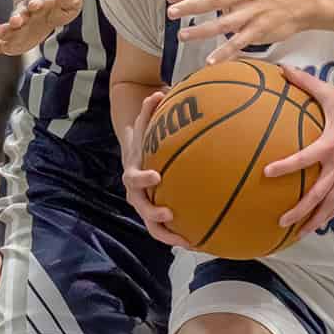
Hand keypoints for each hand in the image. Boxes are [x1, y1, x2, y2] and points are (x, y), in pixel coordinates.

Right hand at [0, 0, 82, 56]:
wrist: (37, 1)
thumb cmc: (57, 5)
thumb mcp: (71, 0)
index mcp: (42, 3)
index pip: (41, 1)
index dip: (37, 3)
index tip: (33, 4)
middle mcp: (27, 13)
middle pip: (21, 14)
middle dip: (18, 17)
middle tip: (15, 21)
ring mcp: (17, 24)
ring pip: (9, 27)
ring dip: (4, 30)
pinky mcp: (12, 36)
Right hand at [120, 96, 189, 247]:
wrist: (135, 157)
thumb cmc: (145, 140)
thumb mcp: (145, 125)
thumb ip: (149, 111)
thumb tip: (160, 92)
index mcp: (133, 173)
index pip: (133, 178)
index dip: (143, 178)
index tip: (157, 176)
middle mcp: (136, 193)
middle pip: (141, 208)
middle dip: (153, 214)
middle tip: (169, 214)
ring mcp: (145, 206)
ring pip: (152, 226)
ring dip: (168, 235)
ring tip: (187, 242)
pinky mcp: (156, 215)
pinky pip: (166, 229)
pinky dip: (179, 236)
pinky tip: (200, 242)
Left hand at [167, 0, 322, 61]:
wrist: (306, 0)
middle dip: (190, 6)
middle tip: (171, 13)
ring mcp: (255, 11)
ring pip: (223, 23)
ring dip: (201, 31)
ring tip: (182, 36)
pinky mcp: (262, 29)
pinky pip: (240, 43)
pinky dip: (225, 53)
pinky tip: (210, 60)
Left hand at [265, 65, 333, 234]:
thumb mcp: (333, 94)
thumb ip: (306, 82)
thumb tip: (282, 69)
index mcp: (331, 145)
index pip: (304, 159)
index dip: (286, 166)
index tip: (267, 173)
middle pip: (317, 194)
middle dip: (300, 209)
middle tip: (281, 220)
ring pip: (330, 204)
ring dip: (314, 220)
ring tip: (298, 234)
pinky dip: (328, 214)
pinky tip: (318, 224)